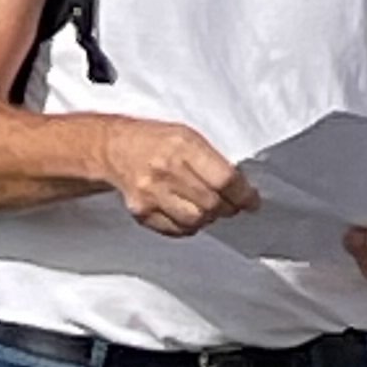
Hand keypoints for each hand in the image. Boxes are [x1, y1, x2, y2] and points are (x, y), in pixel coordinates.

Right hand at [99, 118, 258, 237]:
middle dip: (228, 208)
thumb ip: (212, 160)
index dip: (244, 194)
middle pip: (212, 203)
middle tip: (230, 205)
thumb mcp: (188, 136)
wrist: (114, 148)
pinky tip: (186, 213)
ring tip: (207, 208)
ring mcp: (151, 193)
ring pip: (195, 221)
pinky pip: (176, 229)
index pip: (224, 179)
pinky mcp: (141, 211)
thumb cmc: (155, 141)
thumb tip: (241, 187)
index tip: (251, 201)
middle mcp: (166, 170)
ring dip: (208, 218)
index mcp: (183, 146)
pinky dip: (187, 226)